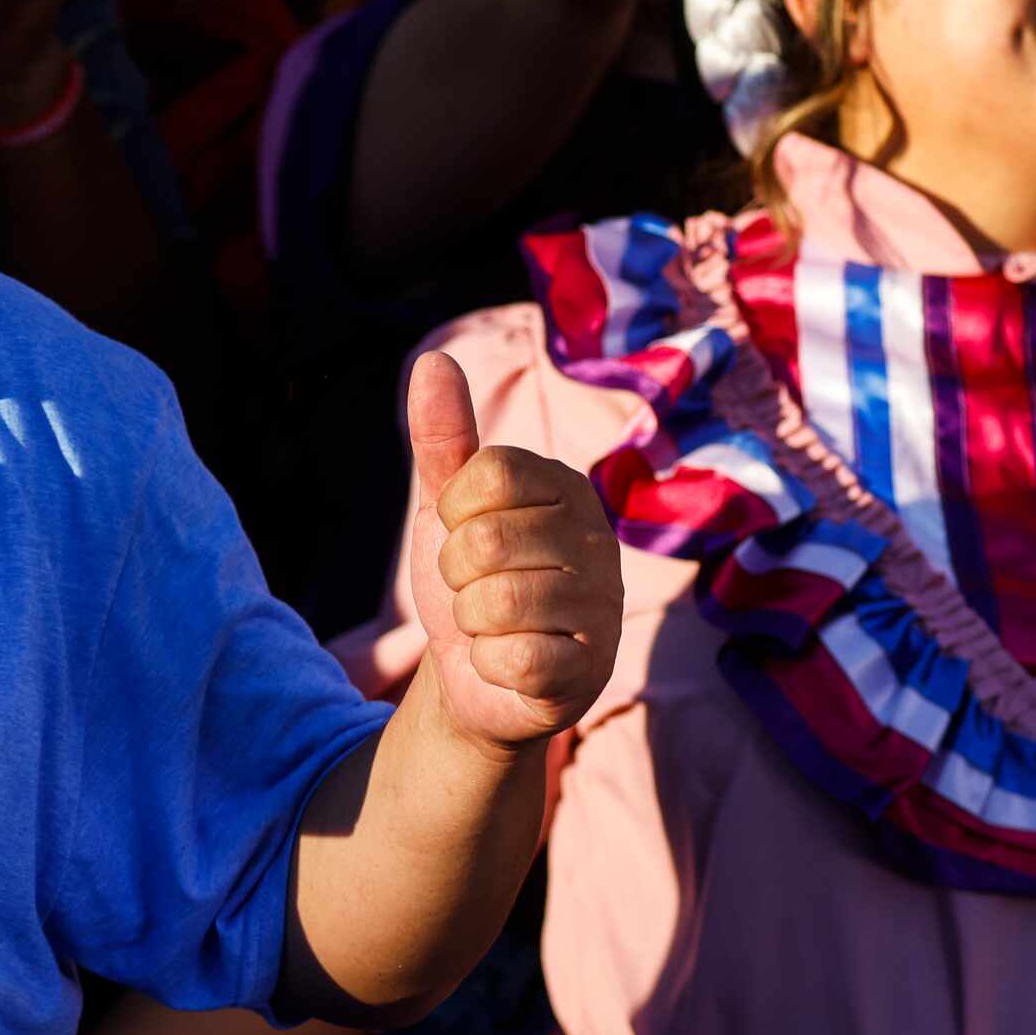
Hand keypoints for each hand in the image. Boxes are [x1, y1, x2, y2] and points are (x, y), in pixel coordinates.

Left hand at [403, 352, 622, 753]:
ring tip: (490, 624)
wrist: (473, 675)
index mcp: (566, 488)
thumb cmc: (469, 577)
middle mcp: (599, 541)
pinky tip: (508, 662)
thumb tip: (433, 359)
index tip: (463, 532)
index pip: (487, 473)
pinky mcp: (591, 670)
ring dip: (469, 620)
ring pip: (494, 602)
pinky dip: (488, 664)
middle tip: (476, 587)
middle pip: (484, 540)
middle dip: (455, 573)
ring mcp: (602, 608)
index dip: (452, 511)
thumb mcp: (447, 505)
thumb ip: (444, 437)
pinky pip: (513, 657)